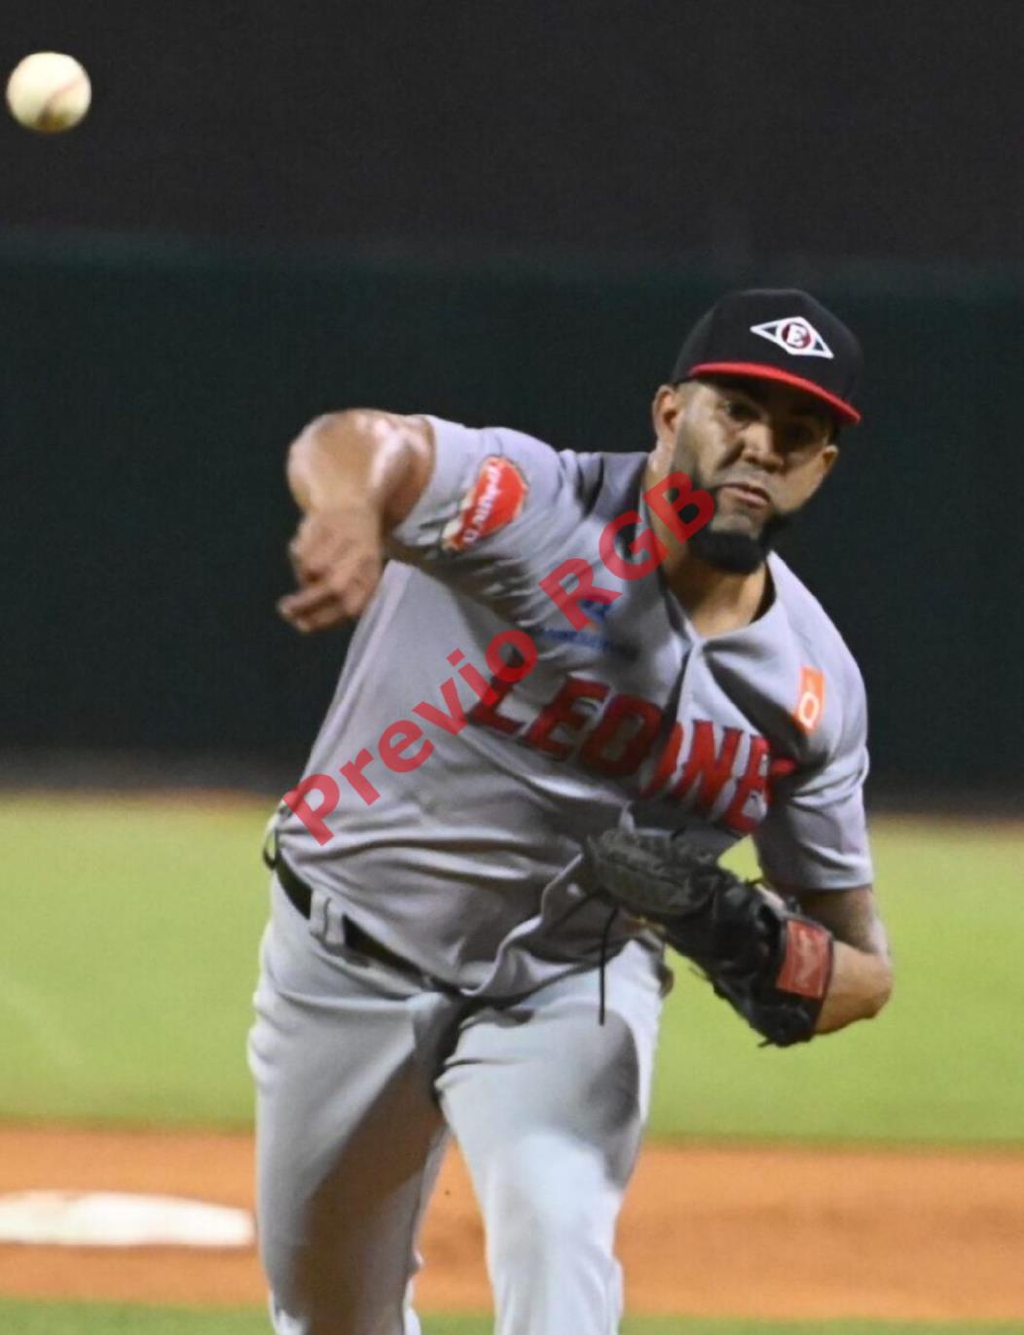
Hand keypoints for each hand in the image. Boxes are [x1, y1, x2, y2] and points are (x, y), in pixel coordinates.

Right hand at [277, 506, 383, 631]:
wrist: (350, 502)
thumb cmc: (350, 552)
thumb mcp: (355, 577)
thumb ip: (335, 602)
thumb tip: (302, 624)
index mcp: (370, 575)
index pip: (351, 607)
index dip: (325, 620)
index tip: (303, 626)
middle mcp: (361, 556)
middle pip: (334, 587)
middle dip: (306, 603)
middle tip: (286, 611)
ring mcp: (344, 538)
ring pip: (313, 568)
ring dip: (302, 577)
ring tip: (304, 575)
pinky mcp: (325, 522)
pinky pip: (303, 549)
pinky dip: (298, 555)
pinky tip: (305, 548)